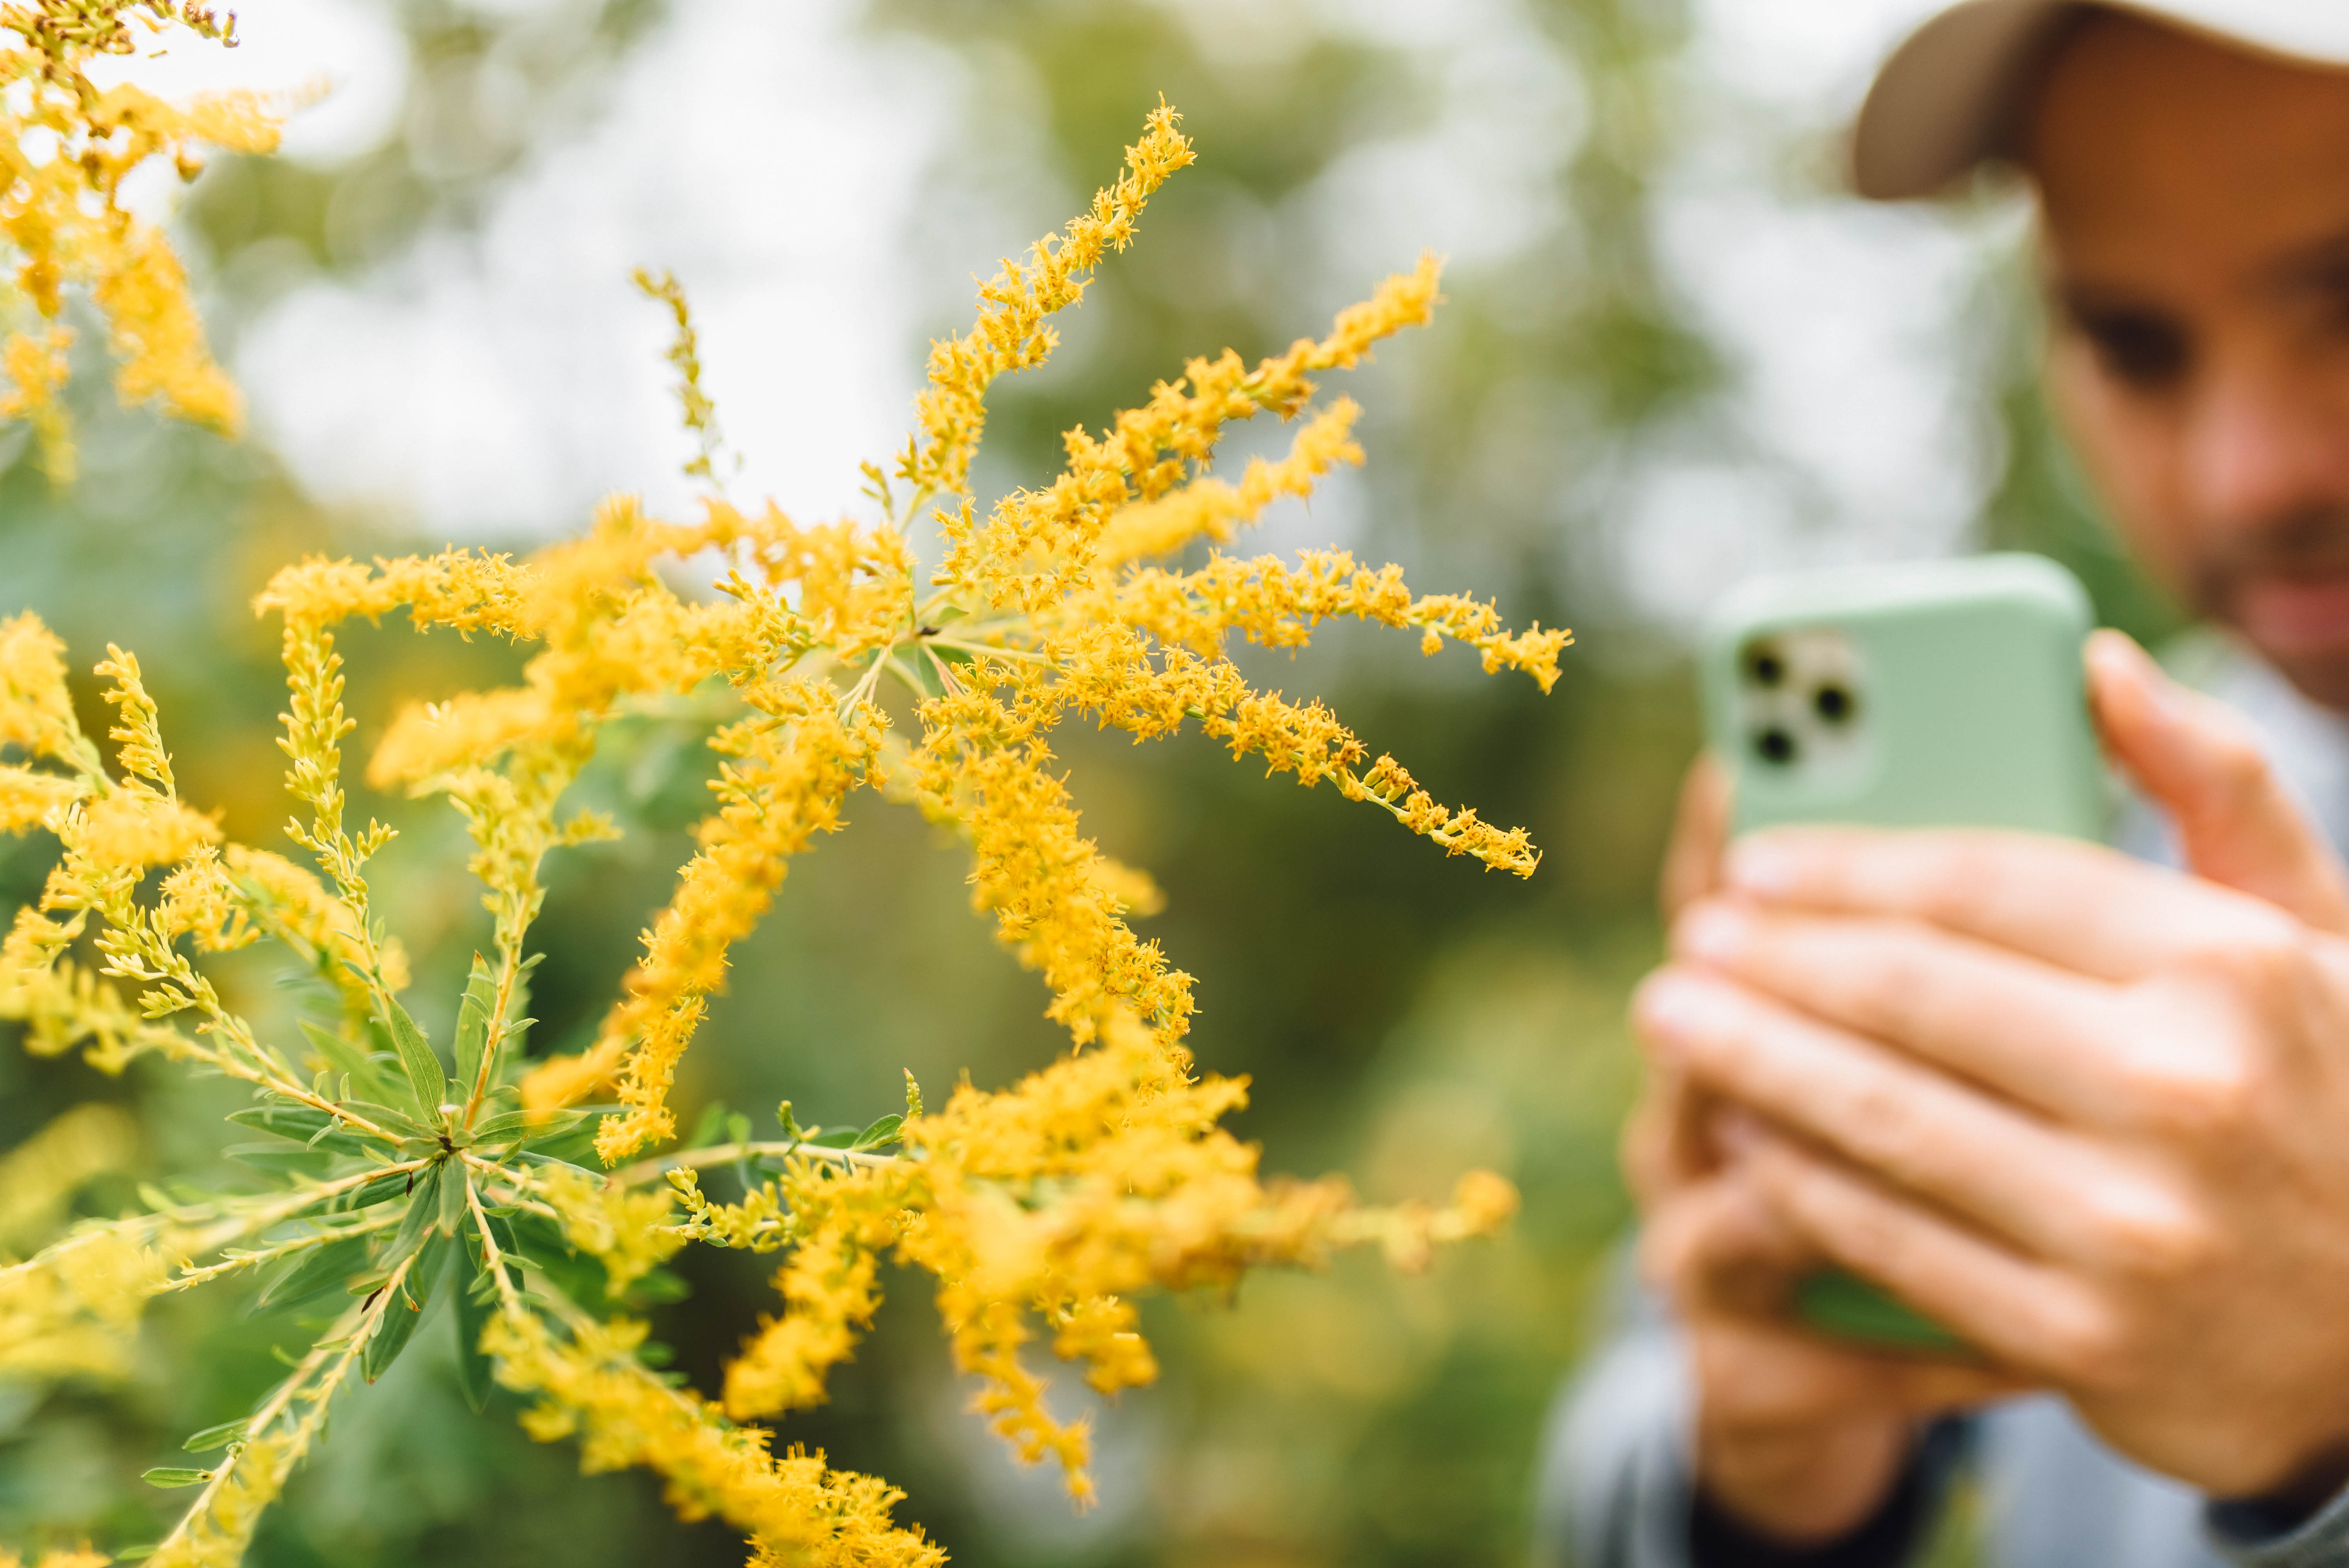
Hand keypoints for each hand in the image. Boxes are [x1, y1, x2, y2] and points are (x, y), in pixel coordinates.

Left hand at [1645, 631, 2348, 1504]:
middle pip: (1910, 996)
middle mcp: (2185, 1091)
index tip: (1751, 860)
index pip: (1985, 885)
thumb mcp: (2315, 934)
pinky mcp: (2082, 1342)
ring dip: (1752, 1060)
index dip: (1847, 865)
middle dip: (1773, 961)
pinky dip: (1802, 1178)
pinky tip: (1744, 1131)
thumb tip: (2099, 663)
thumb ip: (2216, 786)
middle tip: (1690, 937)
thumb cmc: (2326, 1093)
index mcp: (2230, 966)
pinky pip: (1896, 1239)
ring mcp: (2133, 1229)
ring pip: (1881, 1117)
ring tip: (1674, 1017)